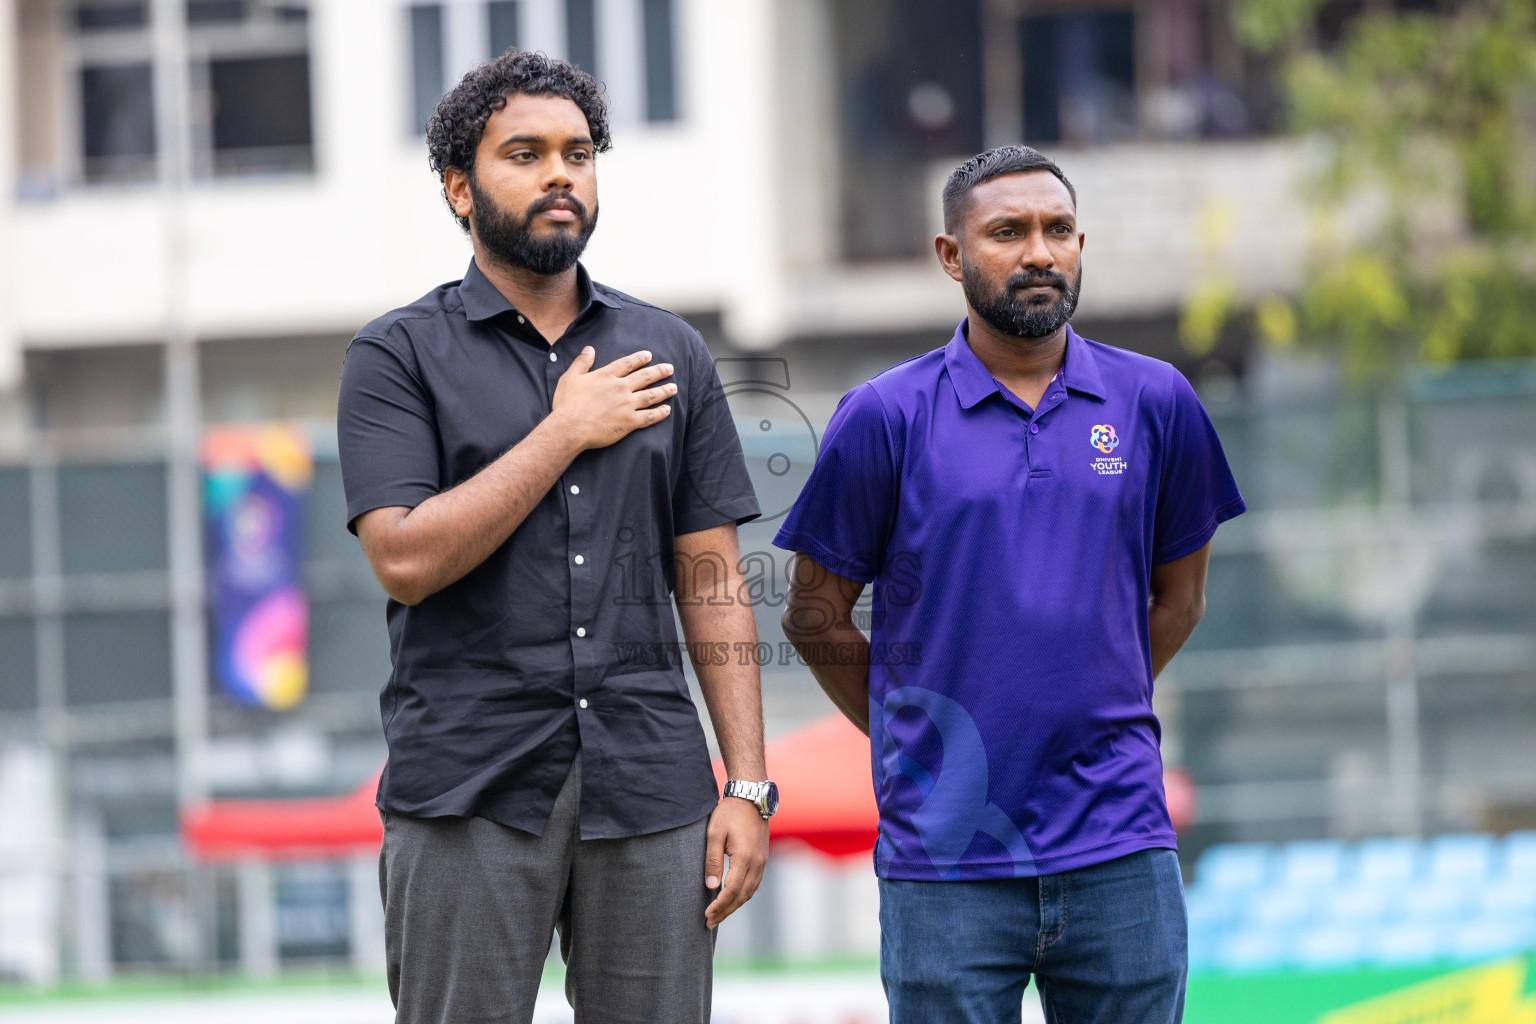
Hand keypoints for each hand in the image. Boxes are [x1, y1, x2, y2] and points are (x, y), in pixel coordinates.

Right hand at [549, 347, 675, 449]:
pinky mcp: (629, 422)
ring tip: (674, 387)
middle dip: (659, 372)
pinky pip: (649, 416)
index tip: (649, 355)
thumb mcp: (570, 378)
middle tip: (670, 368)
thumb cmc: (567, 404)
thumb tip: (589, 349)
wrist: (570, 427)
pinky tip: (668, 410)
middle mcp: (620, 388)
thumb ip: (581, 362)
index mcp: (606, 376)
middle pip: (644, 377)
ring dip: (664, 390)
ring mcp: (627, 405)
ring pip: (651, 395)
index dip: (639, 359)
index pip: (627, 364)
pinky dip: (660, 413)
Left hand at [703, 797, 769, 928]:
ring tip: (719, 915)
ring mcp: (762, 861)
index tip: (706, 915)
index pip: (731, 891)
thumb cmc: (729, 813)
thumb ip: (712, 861)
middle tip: (709, 923)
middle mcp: (757, 863)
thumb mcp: (714, 833)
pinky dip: (743, 895)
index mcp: (745, 858)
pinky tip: (733, 899)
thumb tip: (711, 886)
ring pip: (750, 892)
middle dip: (726, 911)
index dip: (719, 906)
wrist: (751, 797)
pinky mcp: (762, 858)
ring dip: (735, 906)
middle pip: (742, 896)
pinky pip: (754, 883)